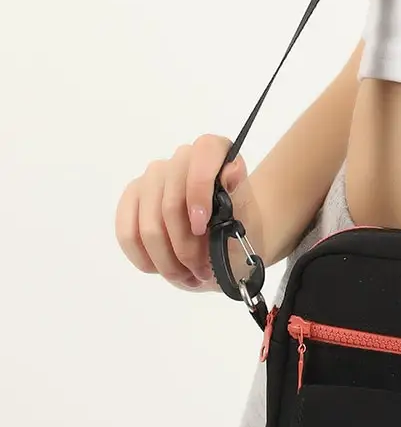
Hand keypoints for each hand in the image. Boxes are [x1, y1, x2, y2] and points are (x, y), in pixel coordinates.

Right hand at [114, 135, 258, 292]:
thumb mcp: (247, 218)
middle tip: (202, 270)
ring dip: (167, 260)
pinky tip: (162, 266)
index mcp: (214, 152)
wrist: (227, 245)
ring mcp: (152, 178)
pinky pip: (127, 233)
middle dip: (185, 246)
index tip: (203, 227)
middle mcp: (181, 158)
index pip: (203, 154)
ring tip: (186, 273)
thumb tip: (233, 169)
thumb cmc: (240, 230)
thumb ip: (238, 195)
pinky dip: (145, 259)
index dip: (199, 191)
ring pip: (148, 225)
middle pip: (170, 204)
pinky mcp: (132, 199)